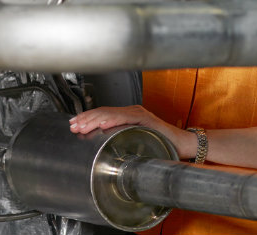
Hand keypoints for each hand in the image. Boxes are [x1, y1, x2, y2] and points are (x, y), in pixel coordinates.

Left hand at [70, 105, 197, 160]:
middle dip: (86, 118)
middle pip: (103, 112)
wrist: (183, 145)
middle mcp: (131, 111)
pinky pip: (126, 118)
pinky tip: (103, 125)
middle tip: (73, 125)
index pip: (102, 114)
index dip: (87, 118)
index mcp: (127, 116)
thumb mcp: (135, 141)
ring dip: (94, 120)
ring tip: (82, 126)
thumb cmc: (161, 145)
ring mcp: (138, 114)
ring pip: (111, 114)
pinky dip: (113, 121)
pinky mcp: (146, 119)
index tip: (73, 124)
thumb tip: (100, 144)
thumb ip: (120, 139)